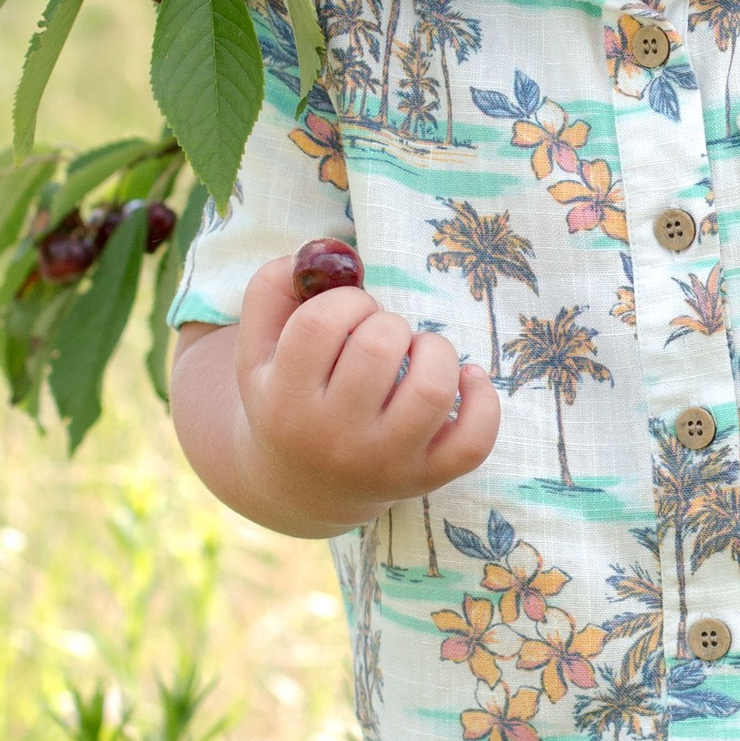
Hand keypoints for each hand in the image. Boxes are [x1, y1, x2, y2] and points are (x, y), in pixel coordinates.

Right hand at [181, 253, 499, 540]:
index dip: (346, 300)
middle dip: (387, 322)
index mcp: (284, 401)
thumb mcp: (257, 350)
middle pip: (378, 349)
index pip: (320, 325)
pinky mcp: (426, 477)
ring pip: (431, 390)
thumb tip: (318, 253)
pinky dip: (482, 399)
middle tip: (381, 335)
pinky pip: (473, 439)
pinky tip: (466, 378)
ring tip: (420, 353)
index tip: (351, 310)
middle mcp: (333, 439)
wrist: (304, 487)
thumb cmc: (286, 399)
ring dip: (435, 351)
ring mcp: (384, 463)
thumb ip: (271, 290)